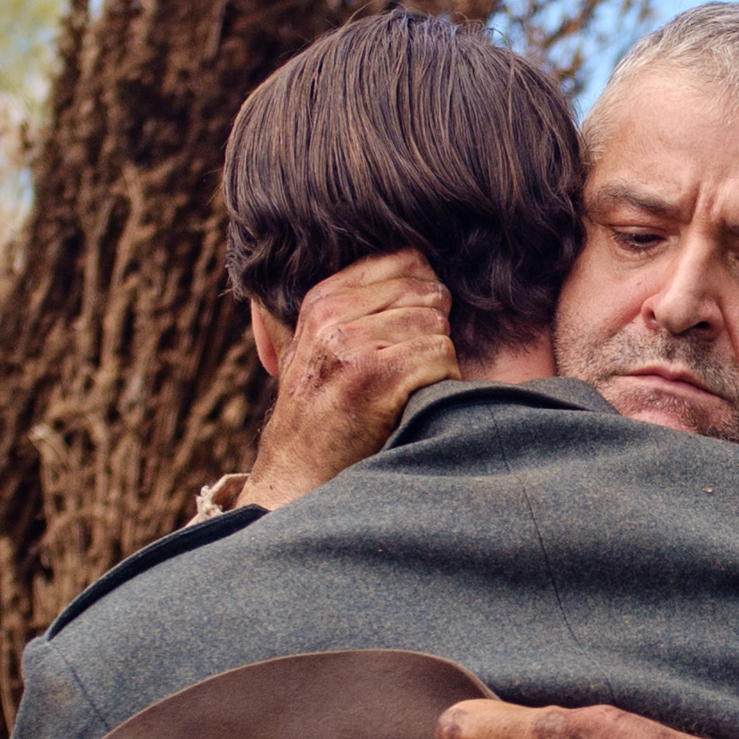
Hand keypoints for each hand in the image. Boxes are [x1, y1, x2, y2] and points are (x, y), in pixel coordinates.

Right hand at [246, 252, 456, 508]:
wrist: (297, 479)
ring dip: (437, 361)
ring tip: (407, 390)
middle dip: (433, 329)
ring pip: (436, 325)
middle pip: (426, 291)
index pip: (404, 258)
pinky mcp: (374, 376)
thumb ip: (353, 306)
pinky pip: (440, 356)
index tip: (410, 332)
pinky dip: (441, 384)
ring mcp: (350, 344)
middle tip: (411, 369)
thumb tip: (418, 264)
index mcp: (321, 299)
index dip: (423, 293)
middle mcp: (331, 315)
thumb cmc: (320, 419)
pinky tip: (413, 405)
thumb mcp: (318, 349)